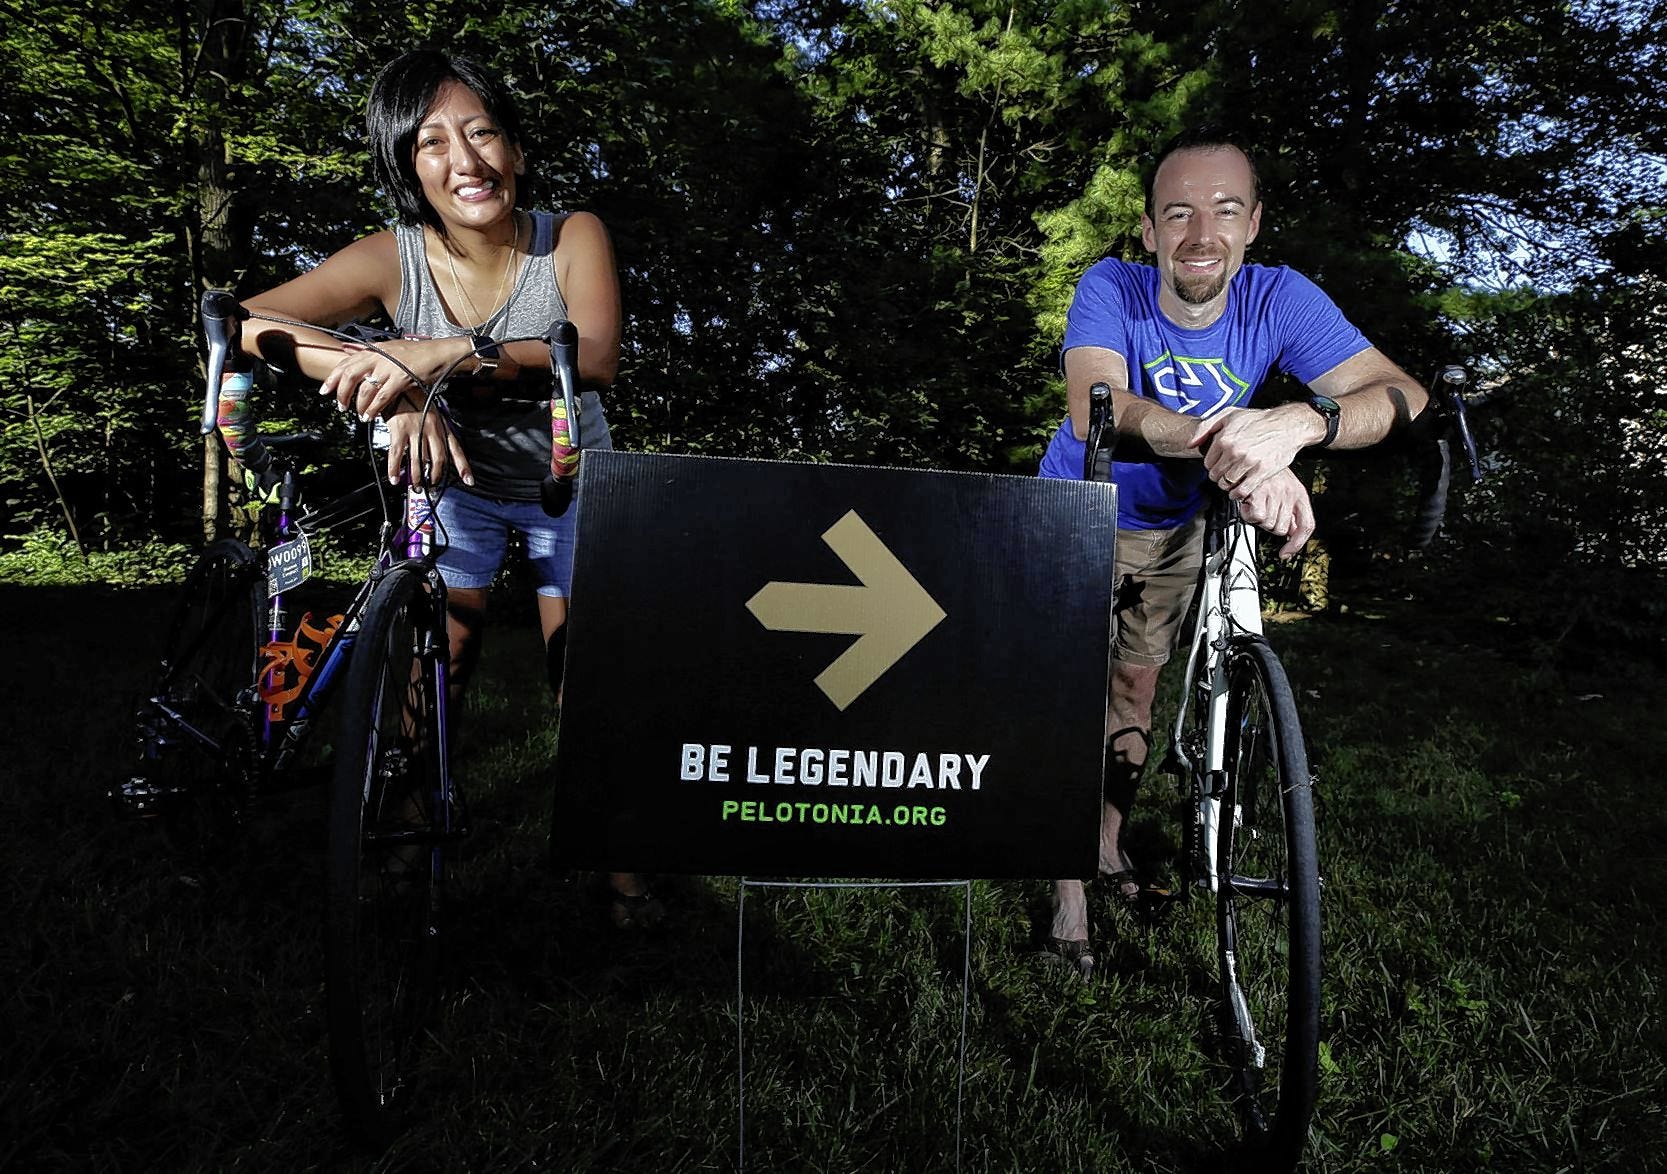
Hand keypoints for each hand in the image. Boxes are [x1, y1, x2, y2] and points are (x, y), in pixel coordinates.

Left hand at [319, 337, 469, 419]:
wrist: (441, 353)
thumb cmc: (419, 353)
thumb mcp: (392, 349)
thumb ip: (372, 353)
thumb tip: (349, 351)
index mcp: (375, 349)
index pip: (346, 362)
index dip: (333, 378)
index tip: (325, 390)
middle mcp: (379, 356)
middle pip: (349, 374)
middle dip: (341, 393)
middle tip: (340, 406)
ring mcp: (390, 367)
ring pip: (364, 388)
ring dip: (358, 404)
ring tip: (358, 414)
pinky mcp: (401, 379)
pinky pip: (381, 397)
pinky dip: (373, 409)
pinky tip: (369, 416)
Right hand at [382, 401, 471, 487]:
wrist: (398, 382)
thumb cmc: (412, 397)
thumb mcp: (430, 412)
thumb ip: (434, 432)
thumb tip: (432, 453)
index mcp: (441, 424)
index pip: (455, 448)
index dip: (463, 465)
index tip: (468, 480)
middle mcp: (431, 428)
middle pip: (438, 459)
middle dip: (436, 476)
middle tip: (432, 485)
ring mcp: (415, 429)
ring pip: (419, 460)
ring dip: (418, 477)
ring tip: (416, 486)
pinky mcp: (398, 429)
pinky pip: (397, 455)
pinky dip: (394, 469)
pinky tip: (394, 478)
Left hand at [1189, 405, 1313, 499]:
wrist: (1287, 425)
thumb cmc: (1258, 419)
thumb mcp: (1228, 414)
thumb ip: (1205, 427)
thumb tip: (1190, 444)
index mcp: (1224, 438)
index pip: (1208, 463)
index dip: (1213, 465)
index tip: (1219, 464)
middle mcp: (1234, 451)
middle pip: (1215, 475)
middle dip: (1219, 476)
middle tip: (1226, 473)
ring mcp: (1248, 462)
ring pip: (1227, 484)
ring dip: (1228, 485)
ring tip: (1233, 480)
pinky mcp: (1261, 472)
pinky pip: (1242, 491)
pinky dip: (1238, 494)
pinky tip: (1240, 489)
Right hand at [1236, 467, 1314, 559]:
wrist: (1253, 451)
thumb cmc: (1267, 472)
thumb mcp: (1286, 489)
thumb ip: (1290, 511)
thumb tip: (1291, 534)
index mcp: (1299, 494)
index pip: (1306, 525)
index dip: (1297, 543)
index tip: (1286, 553)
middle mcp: (1289, 494)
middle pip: (1281, 529)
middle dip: (1270, 524)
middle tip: (1263, 509)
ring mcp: (1275, 493)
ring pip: (1267, 524)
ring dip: (1257, 518)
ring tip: (1255, 502)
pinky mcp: (1260, 493)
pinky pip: (1255, 517)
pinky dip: (1248, 513)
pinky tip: (1247, 502)